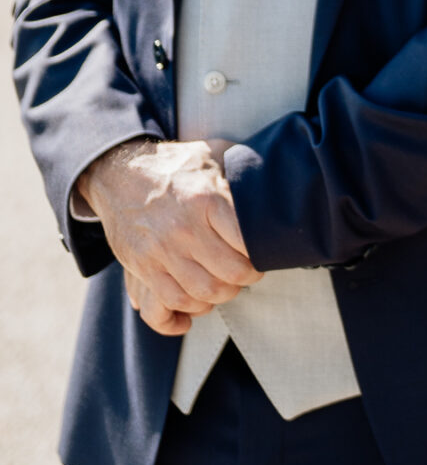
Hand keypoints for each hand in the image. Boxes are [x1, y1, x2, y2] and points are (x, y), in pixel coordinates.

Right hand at [79, 138, 258, 334]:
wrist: (119, 173)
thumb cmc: (173, 165)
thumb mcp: (210, 154)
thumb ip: (238, 166)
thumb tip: (270, 173)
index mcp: (206, 199)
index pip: (246, 241)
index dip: (261, 253)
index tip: (264, 252)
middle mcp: (185, 227)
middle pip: (230, 272)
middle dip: (247, 278)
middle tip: (250, 273)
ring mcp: (162, 250)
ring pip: (204, 291)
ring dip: (222, 295)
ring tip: (227, 286)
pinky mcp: (142, 266)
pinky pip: (171, 301)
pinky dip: (189, 310)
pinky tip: (199, 303)